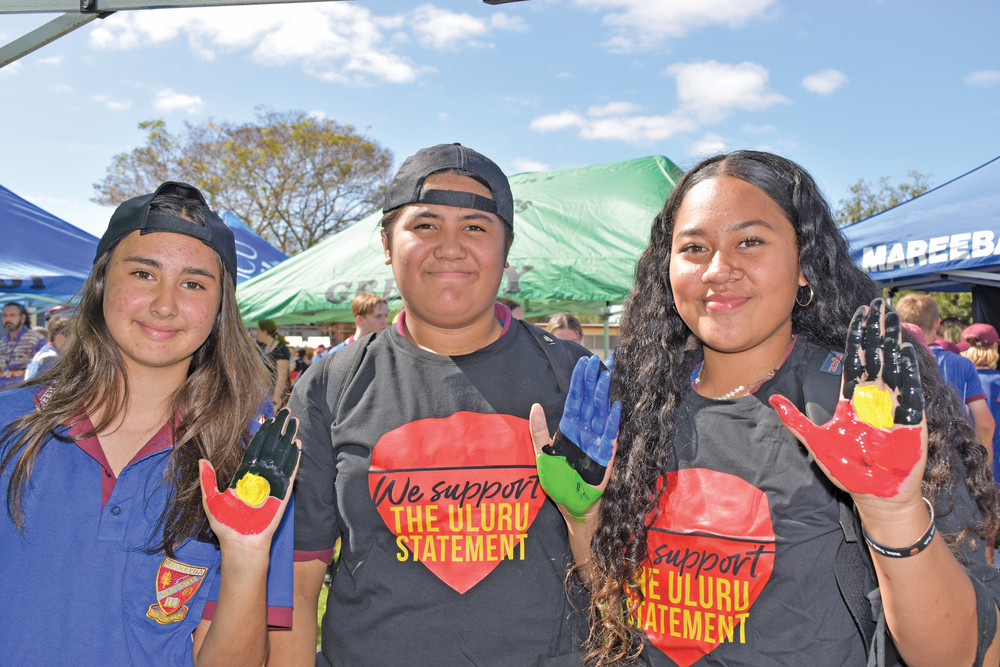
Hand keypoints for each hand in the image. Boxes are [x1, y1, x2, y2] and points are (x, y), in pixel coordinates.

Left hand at [200, 408, 300, 535]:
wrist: (240, 542)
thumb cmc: (226, 524)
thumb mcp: (211, 499)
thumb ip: (207, 479)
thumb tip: (201, 460)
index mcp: (245, 475)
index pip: (255, 448)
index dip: (262, 434)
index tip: (267, 419)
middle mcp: (260, 475)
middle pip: (271, 446)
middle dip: (278, 429)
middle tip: (285, 413)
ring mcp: (272, 482)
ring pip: (282, 455)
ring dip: (288, 439)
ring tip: (294, 423)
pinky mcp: (282, 492)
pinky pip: (289, 472)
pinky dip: (294, 459)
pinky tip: (297, 445)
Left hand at [531, 355, 620, 520]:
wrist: (572, 505)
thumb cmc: (557, 481)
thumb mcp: (542, 454)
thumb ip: (538, 430)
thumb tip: (535, 405)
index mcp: (569, 428)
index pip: (574, 399)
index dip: (579, 382)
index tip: (583, 363)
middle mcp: (584, 430)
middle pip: (589, 401)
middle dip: (592, 381)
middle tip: (595, 360)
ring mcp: (596, 441)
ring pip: (600, 412)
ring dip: (603, 395)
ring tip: (605, 376)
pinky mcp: (606, 455)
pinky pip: (610, 435)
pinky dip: (613, 421)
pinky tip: (615, 406)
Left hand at [769, 299, 925, 498]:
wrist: (875, 495)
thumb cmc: (847, 470)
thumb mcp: (815, 441)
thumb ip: (794, 419)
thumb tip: (772, 400)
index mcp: (852, 399)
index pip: (855, 360)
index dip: (858, 336)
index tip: (859, 314)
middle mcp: (874, 398)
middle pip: (876, 356)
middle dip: (877, 330)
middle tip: (878, 304)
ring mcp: (893, 406)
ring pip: (893, 366)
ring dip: (892, 342)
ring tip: (892, 318)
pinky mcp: (910, 419)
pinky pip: (908, 390)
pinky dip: (905, 370)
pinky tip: (902, 350)